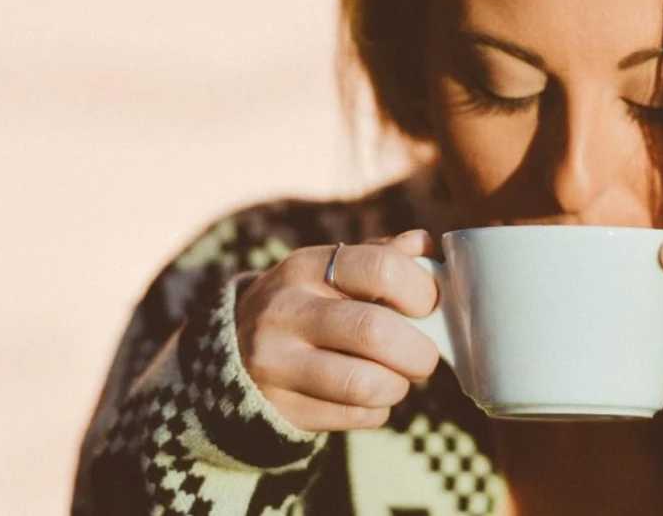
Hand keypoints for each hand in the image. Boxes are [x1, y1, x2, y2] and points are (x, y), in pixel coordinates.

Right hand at [235, 230, 440, 431]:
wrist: (233, 352)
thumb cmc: (306, 304)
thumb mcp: (330, 270)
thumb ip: (380, 256)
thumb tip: (425, 246)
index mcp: (306, 267)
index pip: (381, 268)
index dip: (421, 291)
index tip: (429, 306)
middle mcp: (285, 311)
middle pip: (374, 331)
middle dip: (418, 351)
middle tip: (424, 356)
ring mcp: (276, 362)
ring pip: (365, 384)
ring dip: (397, 385)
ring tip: (395, 378)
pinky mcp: (280, 407)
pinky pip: (353, 416)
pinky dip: (376, 410)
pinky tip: (367, 396)